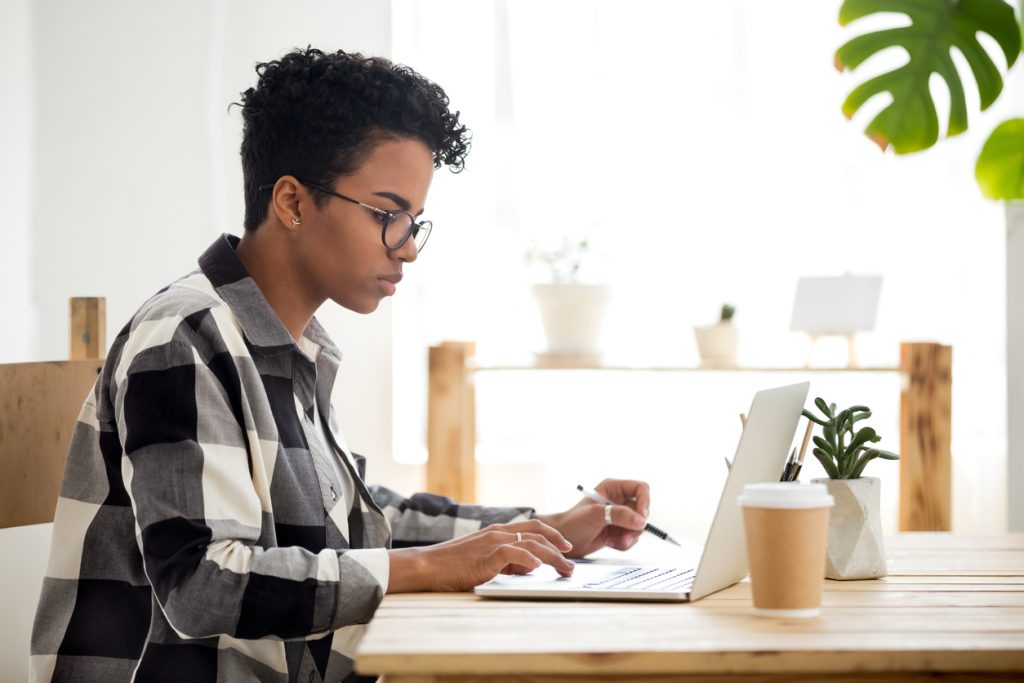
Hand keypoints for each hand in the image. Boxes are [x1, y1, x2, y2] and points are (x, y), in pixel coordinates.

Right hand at [387, 519, 574, 592]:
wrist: (428, 566)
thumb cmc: (453, 566)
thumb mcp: (486, 560)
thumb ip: (507, 561)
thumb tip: (531, 565)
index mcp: (497, 531)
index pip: (532, 526)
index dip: (552, 534)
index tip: (566, 547)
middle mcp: (498, 533)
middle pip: (537, 533)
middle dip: (559, 546)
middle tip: (572, 561)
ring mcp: (491, 542)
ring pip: (531, 543)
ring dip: (552, 556)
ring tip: (564, 569)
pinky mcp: (485, 556)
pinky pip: (511, 553)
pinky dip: (527, 558)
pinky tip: (537, 566)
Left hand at [535, 478, 649, 557]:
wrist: (564, 541)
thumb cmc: (574, 522)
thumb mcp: (597, 515)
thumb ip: (620, 515)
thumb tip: (641, 521)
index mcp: (613, 488)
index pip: (640, 489)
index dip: (645, 501)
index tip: (642, 517)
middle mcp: (618, 500)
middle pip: (642, 510)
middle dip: (636, 525)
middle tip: (627, 536)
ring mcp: (619, 516)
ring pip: (638, 526)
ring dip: (630, 536)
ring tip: (616, 541)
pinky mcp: (618, 531)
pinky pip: (631, 538)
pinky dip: (623, 543)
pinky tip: (610, 543)